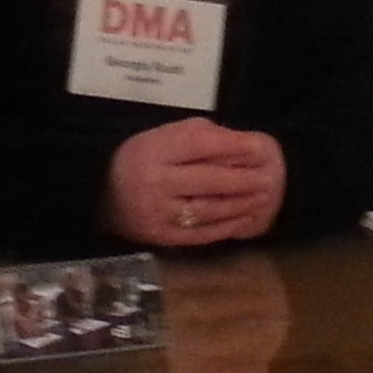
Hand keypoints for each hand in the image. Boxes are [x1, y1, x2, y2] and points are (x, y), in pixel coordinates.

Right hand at [103, 117, 284, 247]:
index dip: (235, 146)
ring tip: (265, 198)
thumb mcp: (163, 136)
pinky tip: (245, 219)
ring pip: (208, 209)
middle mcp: (156, 181)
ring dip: (241, 204)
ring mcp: (158, 212)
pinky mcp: (161, 236)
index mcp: (155, 149)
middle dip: (245, 179)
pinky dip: (226, 226)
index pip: (201, 145)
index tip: (261, 147)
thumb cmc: (141, 158)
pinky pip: (200, 233)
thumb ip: (201, 136)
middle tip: (271, 178)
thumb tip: (244, 144)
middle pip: (209, 180)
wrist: (100, 192)